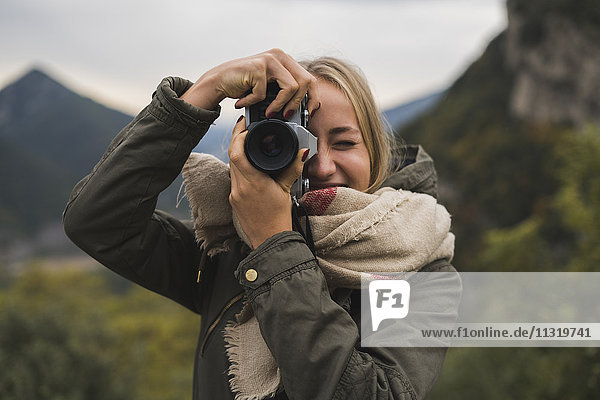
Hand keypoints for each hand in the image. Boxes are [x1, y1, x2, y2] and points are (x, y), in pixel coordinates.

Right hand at [181, 48, 320, 117]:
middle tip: (287, 116)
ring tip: (269, 113)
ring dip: (280, 105)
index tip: (308, 113)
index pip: (310, 79)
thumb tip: (305, 110)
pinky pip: (264, 93)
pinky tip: (243, 102)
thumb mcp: (271, 88)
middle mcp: (280, 56)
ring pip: (291, 87)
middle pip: (305, 82)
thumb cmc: (245, 86)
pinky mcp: (258, 67)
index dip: (313, 98)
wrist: (219, 81)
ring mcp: (270, 59)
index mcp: (287, 60)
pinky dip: (252, 102)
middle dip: (298, 104)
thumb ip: (286, 92)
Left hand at [228, 116, 307, 248]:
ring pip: (231, 166)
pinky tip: (248, 164)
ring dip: (237, 153)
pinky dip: (239, 167)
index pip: (237, 153)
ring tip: (247, 143)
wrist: (269, 239)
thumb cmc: (278, 218)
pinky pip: (234, 177)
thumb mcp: (287, 190)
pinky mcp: (233, 199)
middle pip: (231, 156)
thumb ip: (293, 168)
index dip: (237, 136)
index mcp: (253, 183)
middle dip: (236, 140)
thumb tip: (302, 152)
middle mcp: (240, 187)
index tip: (244, 125)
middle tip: (245, 128)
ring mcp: (234, 194)